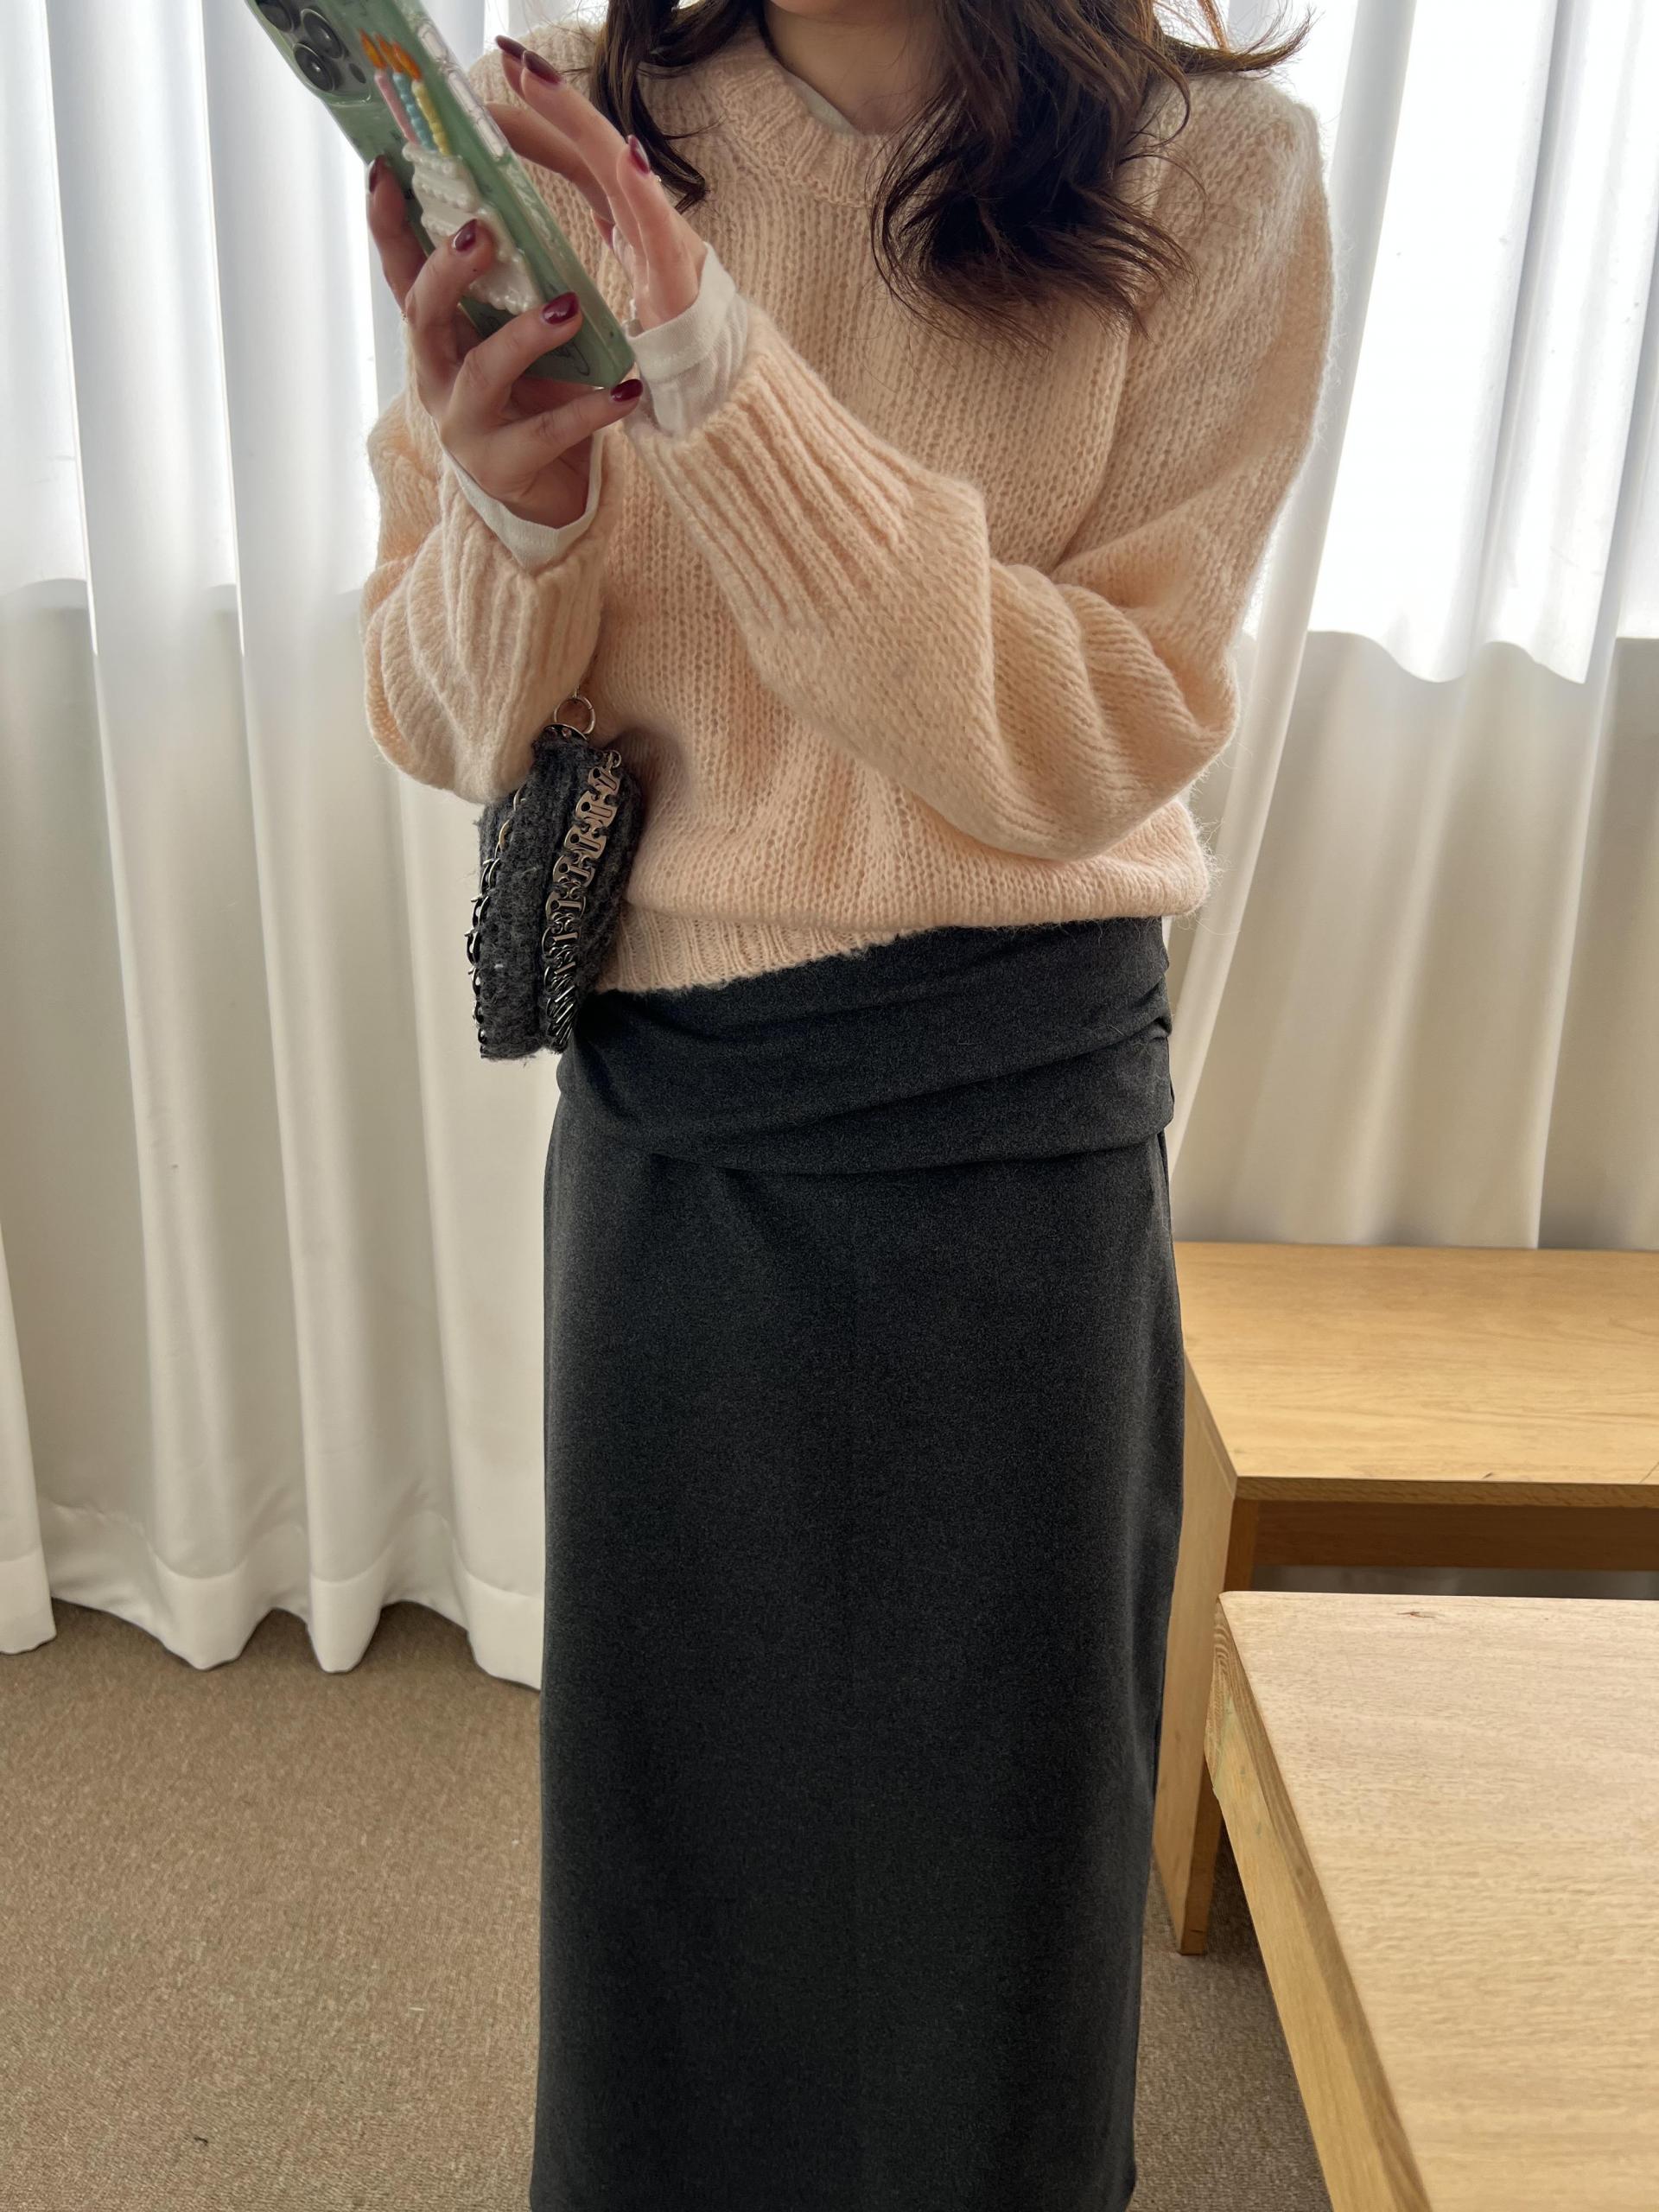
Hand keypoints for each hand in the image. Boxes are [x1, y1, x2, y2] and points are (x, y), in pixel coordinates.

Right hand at [365, 157, 643, 530]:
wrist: (546, 493)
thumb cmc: (532, 399)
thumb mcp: (514, 334)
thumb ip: (513, 284)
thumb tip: (518, 202)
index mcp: (439, 336)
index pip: (401, 272)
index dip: (386, 225)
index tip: (384, 169)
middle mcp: (438, 377)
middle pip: (424, 315)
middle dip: (449, 272)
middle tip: (482, 233)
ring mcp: (466, 426)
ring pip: (482, 373)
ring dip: (524, 337)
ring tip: (569, 308)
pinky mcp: (505, 469)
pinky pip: (549, 433)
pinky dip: (590, 409)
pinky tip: (626, 391)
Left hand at [492, 34, 706, 333]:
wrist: (717, 383)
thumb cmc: (670, 329)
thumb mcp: (626, 272)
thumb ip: (608, 229)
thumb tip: (577, 201)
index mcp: (626, 214)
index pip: (575, 156)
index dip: (538, 120)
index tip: (493, 88)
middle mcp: (644, 215)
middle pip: (593, 147)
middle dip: (552, 99)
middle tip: (511, 58)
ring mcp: (664, 240)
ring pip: (620, 171)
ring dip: (581, 122)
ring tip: (540, 81)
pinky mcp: (679, 277)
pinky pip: (660, 229)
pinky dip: (643, 190)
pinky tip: (628, 156)